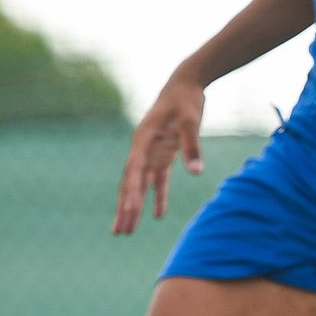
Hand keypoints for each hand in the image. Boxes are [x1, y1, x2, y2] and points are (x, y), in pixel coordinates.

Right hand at [113, 73, 205, 234]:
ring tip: (126, 231)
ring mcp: (151, 152)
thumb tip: (196, 172)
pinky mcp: (163, 153)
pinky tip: (159, 215)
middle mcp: (142, 148)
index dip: (132, 191)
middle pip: (131, 182)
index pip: (135, 170)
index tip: (131, 211)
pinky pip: (158, 179)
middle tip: (119, 232)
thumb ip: (192, 146)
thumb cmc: (186, 100)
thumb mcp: (190, 120)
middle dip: (125, 207)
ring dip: (134, 206)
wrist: (186, 83)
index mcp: (143, 139)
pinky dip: (158, 196)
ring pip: (140, 184)